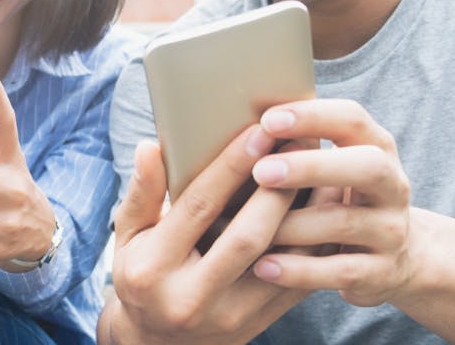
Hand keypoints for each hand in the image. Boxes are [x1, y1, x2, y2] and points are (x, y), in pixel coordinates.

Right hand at [100, 130, 313, 343]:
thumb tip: (151, 147)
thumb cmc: (142, 276)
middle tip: (303, 146)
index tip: (259, 131)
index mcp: (153, 268)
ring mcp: (227, 316)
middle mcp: (190, 297)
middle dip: (279, 188)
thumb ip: (141, 194)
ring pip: (281, 262)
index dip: (231, 167)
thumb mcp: (128, 238)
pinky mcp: (256, 324)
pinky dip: (314, 245)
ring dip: (308, 216)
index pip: (198, 208)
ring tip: (326, 173)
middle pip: (248, 237)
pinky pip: (295, 281)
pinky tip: (326, 213)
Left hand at [250, 99, 427, 306]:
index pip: (352, 120)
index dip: (313, 116)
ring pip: (345, 223)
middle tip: (261, 171)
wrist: (393, 259)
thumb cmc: (338, 200)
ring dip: (292, 224)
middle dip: (312, 166)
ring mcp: (391, 231)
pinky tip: (262, 267)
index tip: (268, 120)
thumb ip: (296, 147)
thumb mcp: (329, 169)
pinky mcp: (382, 273)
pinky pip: (341, 271)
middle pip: (366, 167)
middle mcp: (392, 186)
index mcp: (374, 148)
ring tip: (246, 229)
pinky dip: (299, 270)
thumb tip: (233, 126)